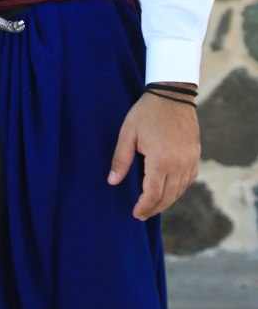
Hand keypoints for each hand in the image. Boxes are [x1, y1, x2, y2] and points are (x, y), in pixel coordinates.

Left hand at [107, 91, 199, 219]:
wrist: (173, 94)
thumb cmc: (147, 112)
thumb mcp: (128, 133)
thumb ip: (121, 159)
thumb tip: (112, 181)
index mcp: (160, 160)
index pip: (153, 194)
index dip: (144, 207)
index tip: (135, 213)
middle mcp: (179, 164)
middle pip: (168, 197)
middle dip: (154, 208)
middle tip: (142, 214)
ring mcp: (190, 161)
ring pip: (179, 191)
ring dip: (166, 201)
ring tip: (153, 206)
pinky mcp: (195, 156)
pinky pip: (188, 180)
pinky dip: (178, 189)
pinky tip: (169, 190)